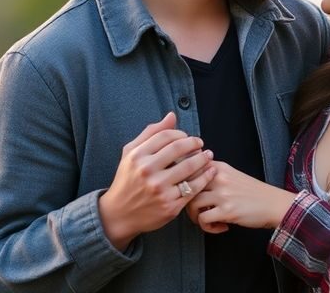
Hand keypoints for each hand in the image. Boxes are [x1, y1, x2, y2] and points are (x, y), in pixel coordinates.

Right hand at [98, 112, 216, 249]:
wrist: (119, 214)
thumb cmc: (126, 180)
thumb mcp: (131, 153)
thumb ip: (150, 133)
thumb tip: (172, 116)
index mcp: (138, 156)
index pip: (166, 136)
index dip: (181, 133)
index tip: (187, 136)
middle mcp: (148, 171)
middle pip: (179, 148)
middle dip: (194, 143)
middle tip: (201, 143)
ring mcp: (160, 189)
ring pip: (189, 168)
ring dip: (203, 159)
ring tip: (208, 155)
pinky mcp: (170, 205)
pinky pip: (193, 188)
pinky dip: (205, 177)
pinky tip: (210, 171)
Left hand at [186, 161, 297, 233]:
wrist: (274, 204)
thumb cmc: (252, 192)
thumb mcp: (232, 175)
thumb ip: (213, 173)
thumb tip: (190, 177)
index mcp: (219, 167)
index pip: (189, 167)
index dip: (181, 180)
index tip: (183, 189)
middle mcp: (219, 178)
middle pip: (186, 185)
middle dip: (185, 200)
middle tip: (194, 210)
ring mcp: (223, 194)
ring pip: (191, 204)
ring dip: (194, 216)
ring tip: (206, 220)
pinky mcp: (227, 211)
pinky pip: (203, 220)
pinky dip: (207, 227)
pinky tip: (219, 227)